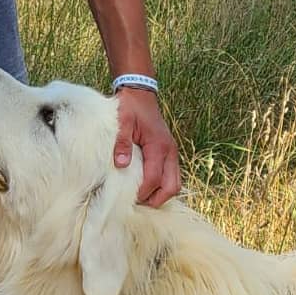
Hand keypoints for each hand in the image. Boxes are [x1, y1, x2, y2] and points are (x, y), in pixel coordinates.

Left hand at [113, 88, 180, 207]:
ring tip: (142, 196)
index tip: (128, 198)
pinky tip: (147, 185)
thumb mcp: (123, 122)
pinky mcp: (169, 152)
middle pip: (172, 186)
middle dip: (157, 199)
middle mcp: (170, 151)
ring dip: (161, 193)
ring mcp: (172, 152)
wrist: (140, 92)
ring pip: (174, 182)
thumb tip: (121, 165)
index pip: (154, 179)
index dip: (143, 192)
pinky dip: (162, 184)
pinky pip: (171, 175)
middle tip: (138, 202)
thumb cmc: (130, 106)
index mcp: (159, 146)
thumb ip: (122, 143)